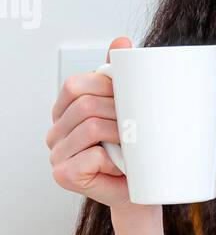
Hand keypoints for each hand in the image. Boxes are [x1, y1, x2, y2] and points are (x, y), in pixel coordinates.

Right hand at [47, 36, 134, 209]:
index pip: (76, 85)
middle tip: (139, 126)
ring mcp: (56, 155)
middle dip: (118, 112)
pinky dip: (113, 160)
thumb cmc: (134, 152)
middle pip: (85, 106)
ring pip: (90, 128)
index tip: (130, 98)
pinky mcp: (64, 175)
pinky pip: (91, 156)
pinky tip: (120, 166)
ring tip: (134, 145)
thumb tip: (121, 41)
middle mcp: (55, 132)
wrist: (142, 192)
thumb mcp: (128, 109)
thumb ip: (118, 75)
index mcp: (64, 111)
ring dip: (120, 136)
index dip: (106, 87)